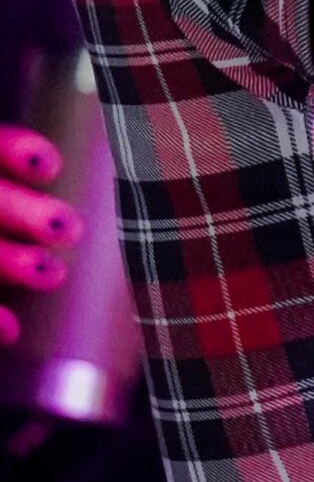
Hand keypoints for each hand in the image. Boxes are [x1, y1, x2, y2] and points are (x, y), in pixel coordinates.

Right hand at [0, 125, 81, 348]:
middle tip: (70, 229)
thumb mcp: (27, 182)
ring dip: (10, 263)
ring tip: (53, 275)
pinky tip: (14, 330)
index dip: (13, 150)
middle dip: (24, 212)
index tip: (51, 167)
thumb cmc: (33, 214)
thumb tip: (133, 160)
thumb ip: (53, 169)